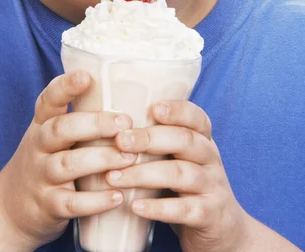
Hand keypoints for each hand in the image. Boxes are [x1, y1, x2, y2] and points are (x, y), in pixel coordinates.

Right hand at [0, 71, 136, 249]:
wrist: (8, 211)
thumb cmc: (43, 163)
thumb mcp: (49, 136)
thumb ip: (77, 118)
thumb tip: (125, 93)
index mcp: (42, 125)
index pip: (49, 100)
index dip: (65, 87)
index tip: (86, 76)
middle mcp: (38, 147)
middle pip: (62, 129)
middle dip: (95, 123)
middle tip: (126, 122)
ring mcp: (41, 177)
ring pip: (69, 164)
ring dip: (102, 159)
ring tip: (130, 157)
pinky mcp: (47, 206)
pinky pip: (72, 204)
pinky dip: (96, 201)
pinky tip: (118, 196)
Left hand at [107, 100, 247, 251]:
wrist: (223, 229)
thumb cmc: (189, 186)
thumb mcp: (181, 158)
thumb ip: (159, 141)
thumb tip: (113, 124)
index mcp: (203, 140)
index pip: (196, 117)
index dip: (177, 110)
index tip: (153, 108)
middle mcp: (211, 158)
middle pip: (185, 140)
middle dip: (150, 138)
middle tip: (120, 141)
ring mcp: (212, 186)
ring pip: (180, 174)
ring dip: (144, 174)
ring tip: (114, 177)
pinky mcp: (209, 215)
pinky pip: (184, 209)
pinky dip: (158, 208)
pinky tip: (135, 206)